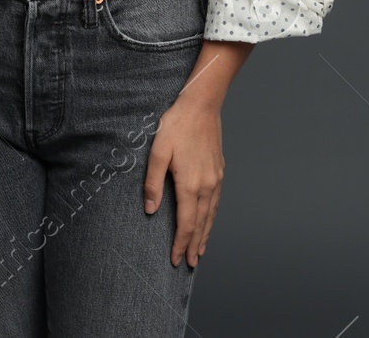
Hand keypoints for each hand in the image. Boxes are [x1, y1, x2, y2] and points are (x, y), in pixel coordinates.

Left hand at [143, 94, 224, 267]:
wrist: (201, 105)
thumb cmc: (176, 126)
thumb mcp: (157, 152)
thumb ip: (153, 183)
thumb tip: (150, 210)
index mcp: (190, 184)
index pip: (186, 223)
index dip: (181, 243)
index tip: (175, 259)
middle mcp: (207, 185)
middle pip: (201, 223)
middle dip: (194, 245)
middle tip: (189, 263)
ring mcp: (215, 178)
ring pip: (211, 214)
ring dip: (205, 234)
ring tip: (200, 250)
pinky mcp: (219, 171)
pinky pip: (216, 202)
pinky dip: (212, 217)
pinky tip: (208, 221)